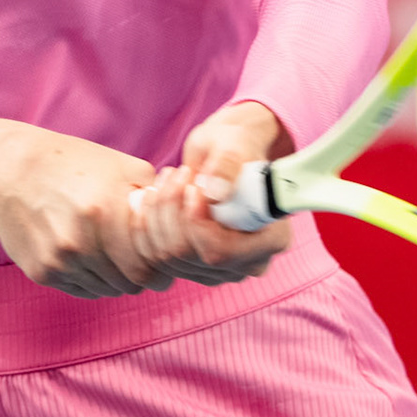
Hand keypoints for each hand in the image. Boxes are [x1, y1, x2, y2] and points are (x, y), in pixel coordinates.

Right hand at [0, 118, 167, 298]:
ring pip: (107, 290)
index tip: (164, 257)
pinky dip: (93, 279)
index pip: (151, 265)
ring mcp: (59, 260)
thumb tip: (185, 220)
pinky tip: (90, 255)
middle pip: (131, 283)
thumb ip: (155, 195)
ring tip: (115, 254)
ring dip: (118, 278)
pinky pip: (81, 290)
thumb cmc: (69, 163)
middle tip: (145, 260)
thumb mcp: (119, 165)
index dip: (163, 265)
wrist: (6, 170)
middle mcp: (81, 241)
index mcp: (106, 212)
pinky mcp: (41, 273)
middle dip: (144, 275)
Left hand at [128, 101, 294, 285]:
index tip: (192, 186)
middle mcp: (248, 264)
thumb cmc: (235, 147)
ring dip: (156, 213)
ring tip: (167, 177)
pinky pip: (154, 258)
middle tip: (176, 172)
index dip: (196, 222)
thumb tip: (214, 193)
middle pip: (189, 256)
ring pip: (167, 257)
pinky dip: (145, 225)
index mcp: (272, 238)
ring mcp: (220, 271)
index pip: (222, 252)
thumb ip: (227, 165)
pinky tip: (151, 196)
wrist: (223, 155)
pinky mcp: (193, 268)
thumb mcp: (235, 145)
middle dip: (171, 211)